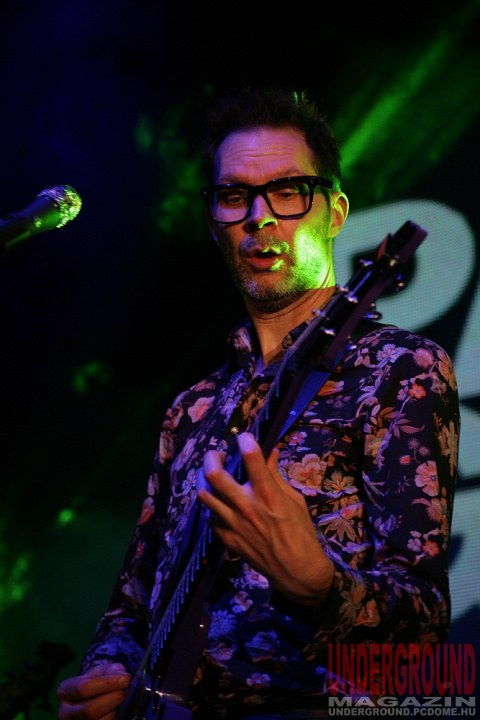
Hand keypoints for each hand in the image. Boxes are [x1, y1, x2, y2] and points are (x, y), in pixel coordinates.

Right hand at [57, 663, 130, 719]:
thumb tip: (124, 677)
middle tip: (124, 692)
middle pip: (90, 710)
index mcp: (65, 691)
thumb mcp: (100, 672)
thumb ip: (112, 670)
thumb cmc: (94, 684)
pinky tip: (113, 709)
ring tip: (116, 699)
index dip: (107, 684)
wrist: (89, 699)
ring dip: (113, 709)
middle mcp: (64, 712)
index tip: (126, 679)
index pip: (84, 688)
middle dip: (112, 699)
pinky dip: (112, 716)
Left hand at [197, 432, 333, 604]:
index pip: (251, 457)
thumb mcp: (294, 500)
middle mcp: (245, 506)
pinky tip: (219, 501)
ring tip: (212, 474)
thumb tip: (271, 451)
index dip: (245, 440)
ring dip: (204, 478)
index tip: (244, 437)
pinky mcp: (226, 538)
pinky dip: (212, 504)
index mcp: (267, 494)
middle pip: (214, 474)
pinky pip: (210, 515)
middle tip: (219, 455)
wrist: (296, 571)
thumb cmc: (300, 533)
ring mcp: (232, 523)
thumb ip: (276, 475)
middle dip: (212, 457)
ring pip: (204, 494)